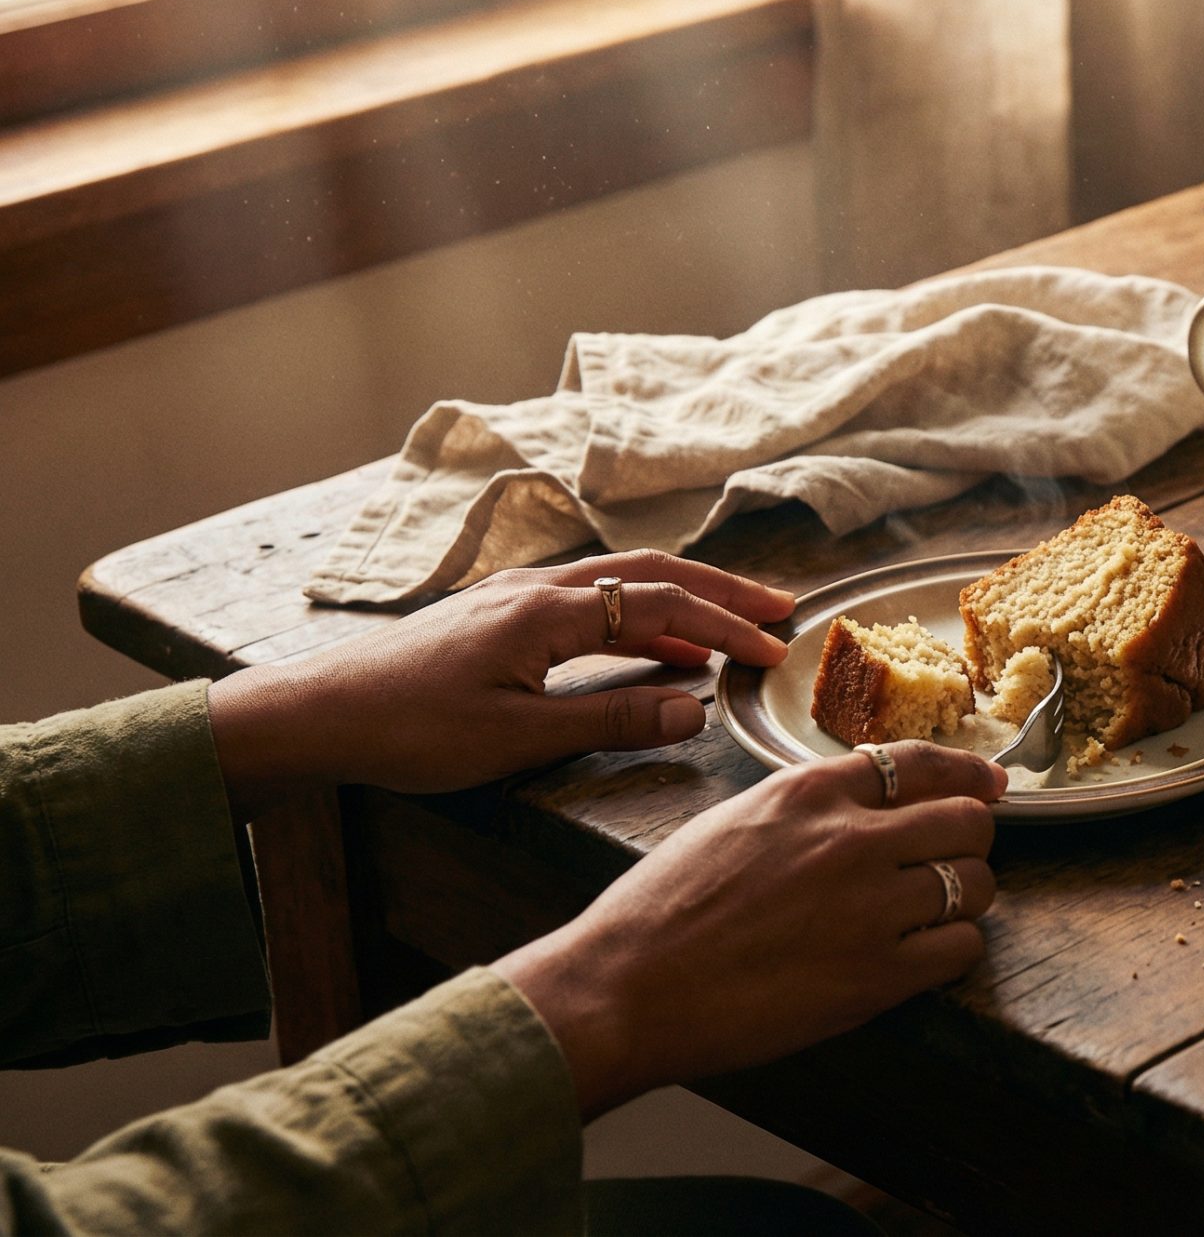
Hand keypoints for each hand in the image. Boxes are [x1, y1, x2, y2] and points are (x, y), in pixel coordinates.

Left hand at [206, 550, 793, 816]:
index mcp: (547, 613)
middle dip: (722, 591)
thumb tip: (694, 706)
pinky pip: (590, 597)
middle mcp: (537, 589)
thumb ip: (610, 719)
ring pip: (621, 579)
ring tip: (730, 621)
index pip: (662, 605)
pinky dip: (638, 609)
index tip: (774, 650)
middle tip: (780, 608)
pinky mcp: (498, 615)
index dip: (725, 627)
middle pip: (652, 573)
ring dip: (682, 596)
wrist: (316, 714)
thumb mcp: (516, 737)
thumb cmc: (408, 730)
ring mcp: (515, 597)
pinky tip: (649, 638)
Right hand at [493, 740, 1006, 1116]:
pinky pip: (960, 949)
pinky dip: (953, 951)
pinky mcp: (877, 976)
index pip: (920, 762)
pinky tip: (924, 957)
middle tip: (959, 860)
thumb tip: (860, 808)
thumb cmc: (659, 911)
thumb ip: (804, 809)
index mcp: (808, 792)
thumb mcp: (732, 821)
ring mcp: (870, 906)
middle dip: (970, 839)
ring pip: (975, 884)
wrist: (624, 987)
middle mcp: (850, 838)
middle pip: (966, 820)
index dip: (966, 775)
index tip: (988, 785)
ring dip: (965, 898)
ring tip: (937, 913)